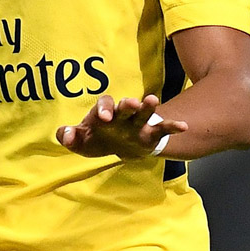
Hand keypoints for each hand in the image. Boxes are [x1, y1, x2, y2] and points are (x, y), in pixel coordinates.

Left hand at [56, 94, 187, 158]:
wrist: (120, 149)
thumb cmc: (98, 140)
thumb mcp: (81, 142)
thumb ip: (69, 137)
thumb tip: (66, 135)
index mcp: (104, 113)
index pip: (104, 105)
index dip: (103, 110)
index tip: (103, 119)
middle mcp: (122, 115)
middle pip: (124, 106)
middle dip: (126, 104)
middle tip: (129, 103)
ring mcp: (138, 124)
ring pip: (143, 112)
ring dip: (147, 106)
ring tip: (152, 100)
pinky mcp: (151, 134)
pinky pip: (162, 129)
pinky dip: (172, 126)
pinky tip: (183, 127)